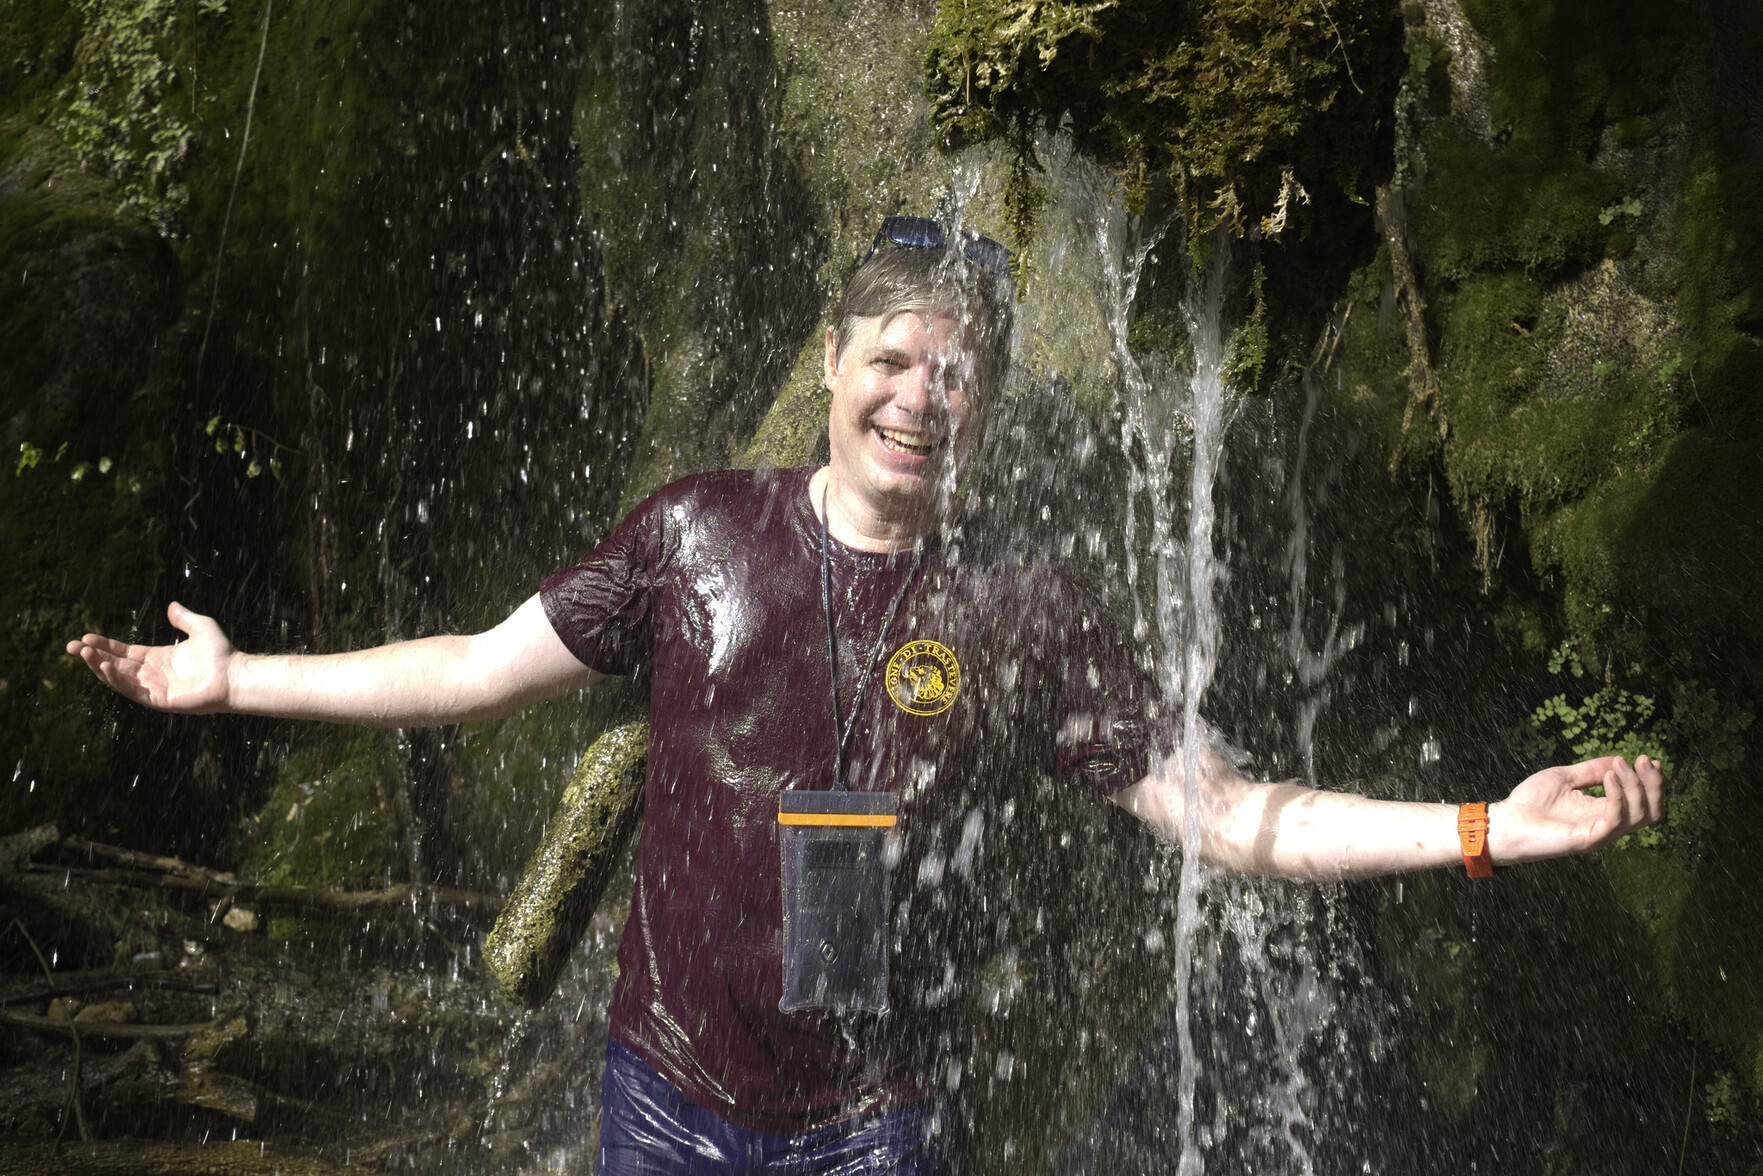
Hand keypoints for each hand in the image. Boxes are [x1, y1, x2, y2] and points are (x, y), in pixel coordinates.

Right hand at [66, 602, 236, 713]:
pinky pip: (131, 690)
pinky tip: (102, 667)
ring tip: (81, 654)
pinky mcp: (157, 700)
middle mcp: (152, 673)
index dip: (104, 645)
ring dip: (98, 667)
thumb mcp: (201, 627)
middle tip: (70, 646)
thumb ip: (184, 618)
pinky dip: (116, 680)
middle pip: (115, 664)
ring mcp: (153, 687)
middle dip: (92, 655)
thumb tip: (171, 605)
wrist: (235, 675)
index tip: (85, 637)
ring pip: (118, 678)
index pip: (124, 652)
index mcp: (158, 658)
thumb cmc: (221, 654)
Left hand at [1489, 754, 1664, 863]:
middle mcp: (1608, 824)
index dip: (1652, 781)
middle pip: (1652, 812)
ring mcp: (1600, 834)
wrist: (1505, 822)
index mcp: (1604, 811)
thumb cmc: (1530, 802)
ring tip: (1621, 765)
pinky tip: (1609, 777)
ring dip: (1636, 786)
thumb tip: (1619, 759)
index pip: (1643, 801)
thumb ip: (1591, 770)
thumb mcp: (1565, 778)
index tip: (1648, 759)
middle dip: (1654, 784)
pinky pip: (1615, 819)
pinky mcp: (1589, 840)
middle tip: (1644, 760)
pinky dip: (1617, 796)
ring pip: (1640, 816)